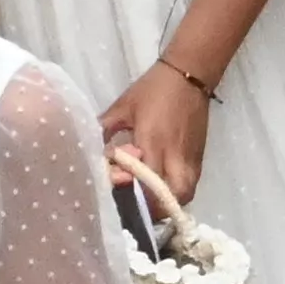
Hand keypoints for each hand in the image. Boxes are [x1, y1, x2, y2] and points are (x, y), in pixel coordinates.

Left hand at [106, 57, 215, 200]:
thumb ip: (102, 129)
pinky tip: (160, 190)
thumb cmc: (152, 90)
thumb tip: (86, 150)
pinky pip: (190, 185)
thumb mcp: (122, 107)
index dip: (133, 194)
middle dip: (156, 209)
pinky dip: (176, 194)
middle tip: (137, 208)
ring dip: (168, 204)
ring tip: (149, 203)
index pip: (146, 181)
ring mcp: (191, 158)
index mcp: (153, 141)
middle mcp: (175, 155)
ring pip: (185, 194)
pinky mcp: (199, 157)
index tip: (117, 195)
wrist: (190, 74)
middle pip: (173, 196)